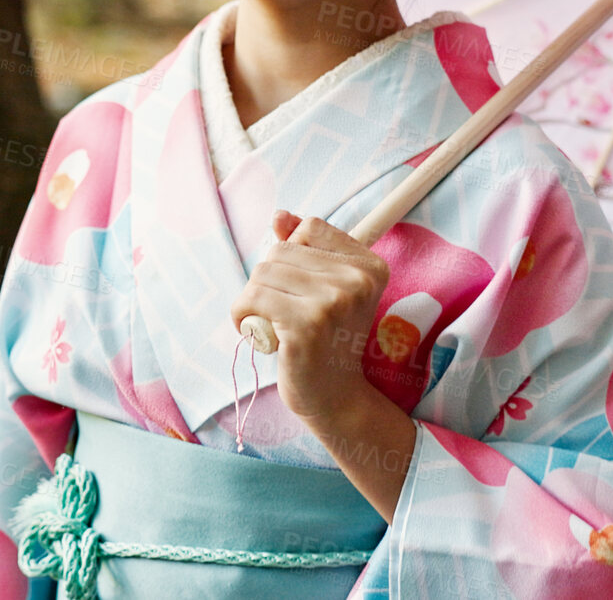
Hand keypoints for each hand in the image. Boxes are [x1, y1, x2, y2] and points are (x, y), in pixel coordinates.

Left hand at [230, 209, 389, 427]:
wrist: (334, 397)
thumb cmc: (325, 340)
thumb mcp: (323, 287)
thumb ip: (304, 247)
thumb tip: (280, 215)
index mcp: (369, 265)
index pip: (308, 228)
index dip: (292, 256)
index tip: (301, 289)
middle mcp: (357, 281)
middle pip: (280, 250)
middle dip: (269, 281)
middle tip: (286, 314)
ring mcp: (333, 303)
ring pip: (262, 272)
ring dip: (254, 300)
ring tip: (275, 325)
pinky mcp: (306, 327)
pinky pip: (251, 300)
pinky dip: (242, 317)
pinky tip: (260, 335)